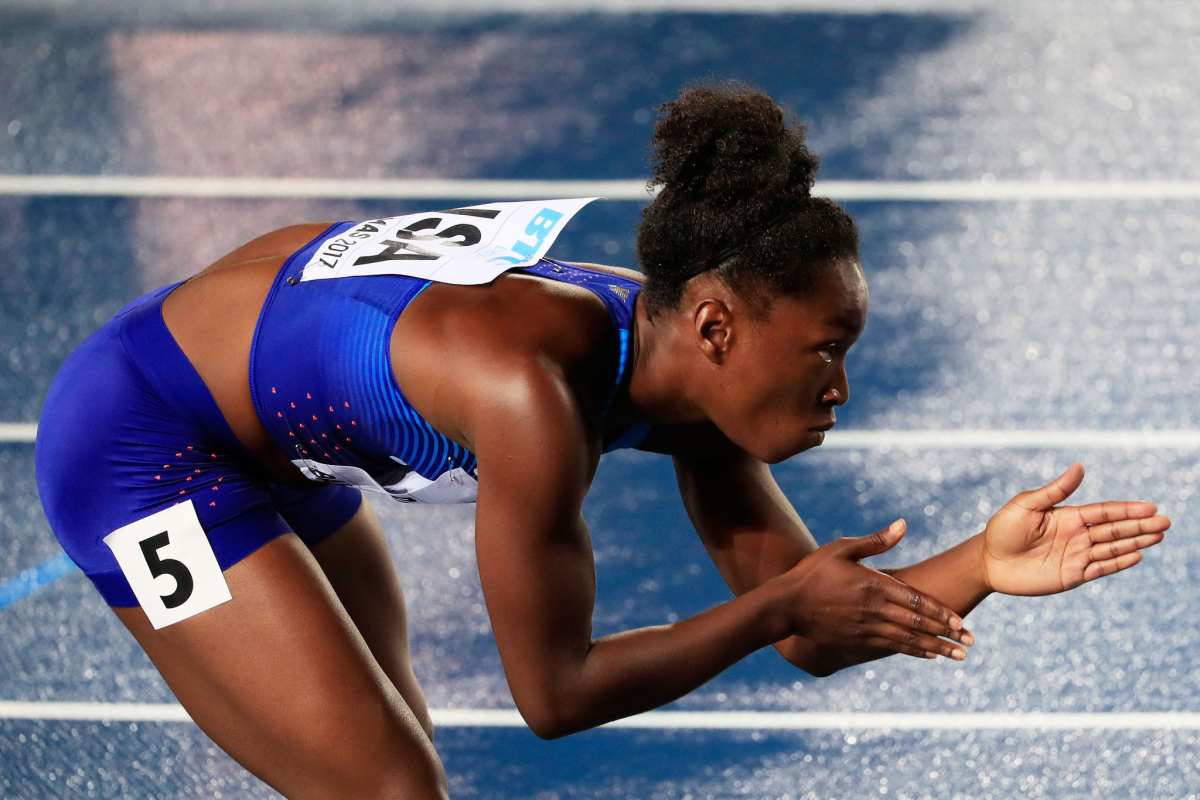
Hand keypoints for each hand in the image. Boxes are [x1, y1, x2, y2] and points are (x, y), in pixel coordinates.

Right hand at [777, 520, 972, 660]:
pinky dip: (913, 652)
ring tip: (958, 656)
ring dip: (936, 648)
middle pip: (918, 623)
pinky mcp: (857, 642)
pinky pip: (892, 648)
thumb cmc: (812, 572)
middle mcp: (874, 610)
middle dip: (946, 634)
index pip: (915, 600)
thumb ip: (875, 541)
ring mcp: (866, 628)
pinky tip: (928, 656)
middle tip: (970, 641)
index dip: (940, 612)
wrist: (786, 605)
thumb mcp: (841, 548)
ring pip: (908, 640)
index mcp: (873, 585)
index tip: (961, 621)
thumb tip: (903, 524)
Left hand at [981, 463, 1169, 595]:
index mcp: (1067, 517)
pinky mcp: (1072, 576)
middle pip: (1114, 530)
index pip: (1104, 512)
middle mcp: (1076, 536)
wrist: (987, 561)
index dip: (1126, 510)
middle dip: (1140, 526)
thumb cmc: (1002, 529)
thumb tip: (1080, 467)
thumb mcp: (1026, 505)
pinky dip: (1119, 562)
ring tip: (1159, 535)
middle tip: (1166, 521)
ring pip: (1113, 548)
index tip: (1150, 507)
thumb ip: (1055, 491)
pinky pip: (1100, 569)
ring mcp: (1076, 556)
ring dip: (1136, 542)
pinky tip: (1137, 555)